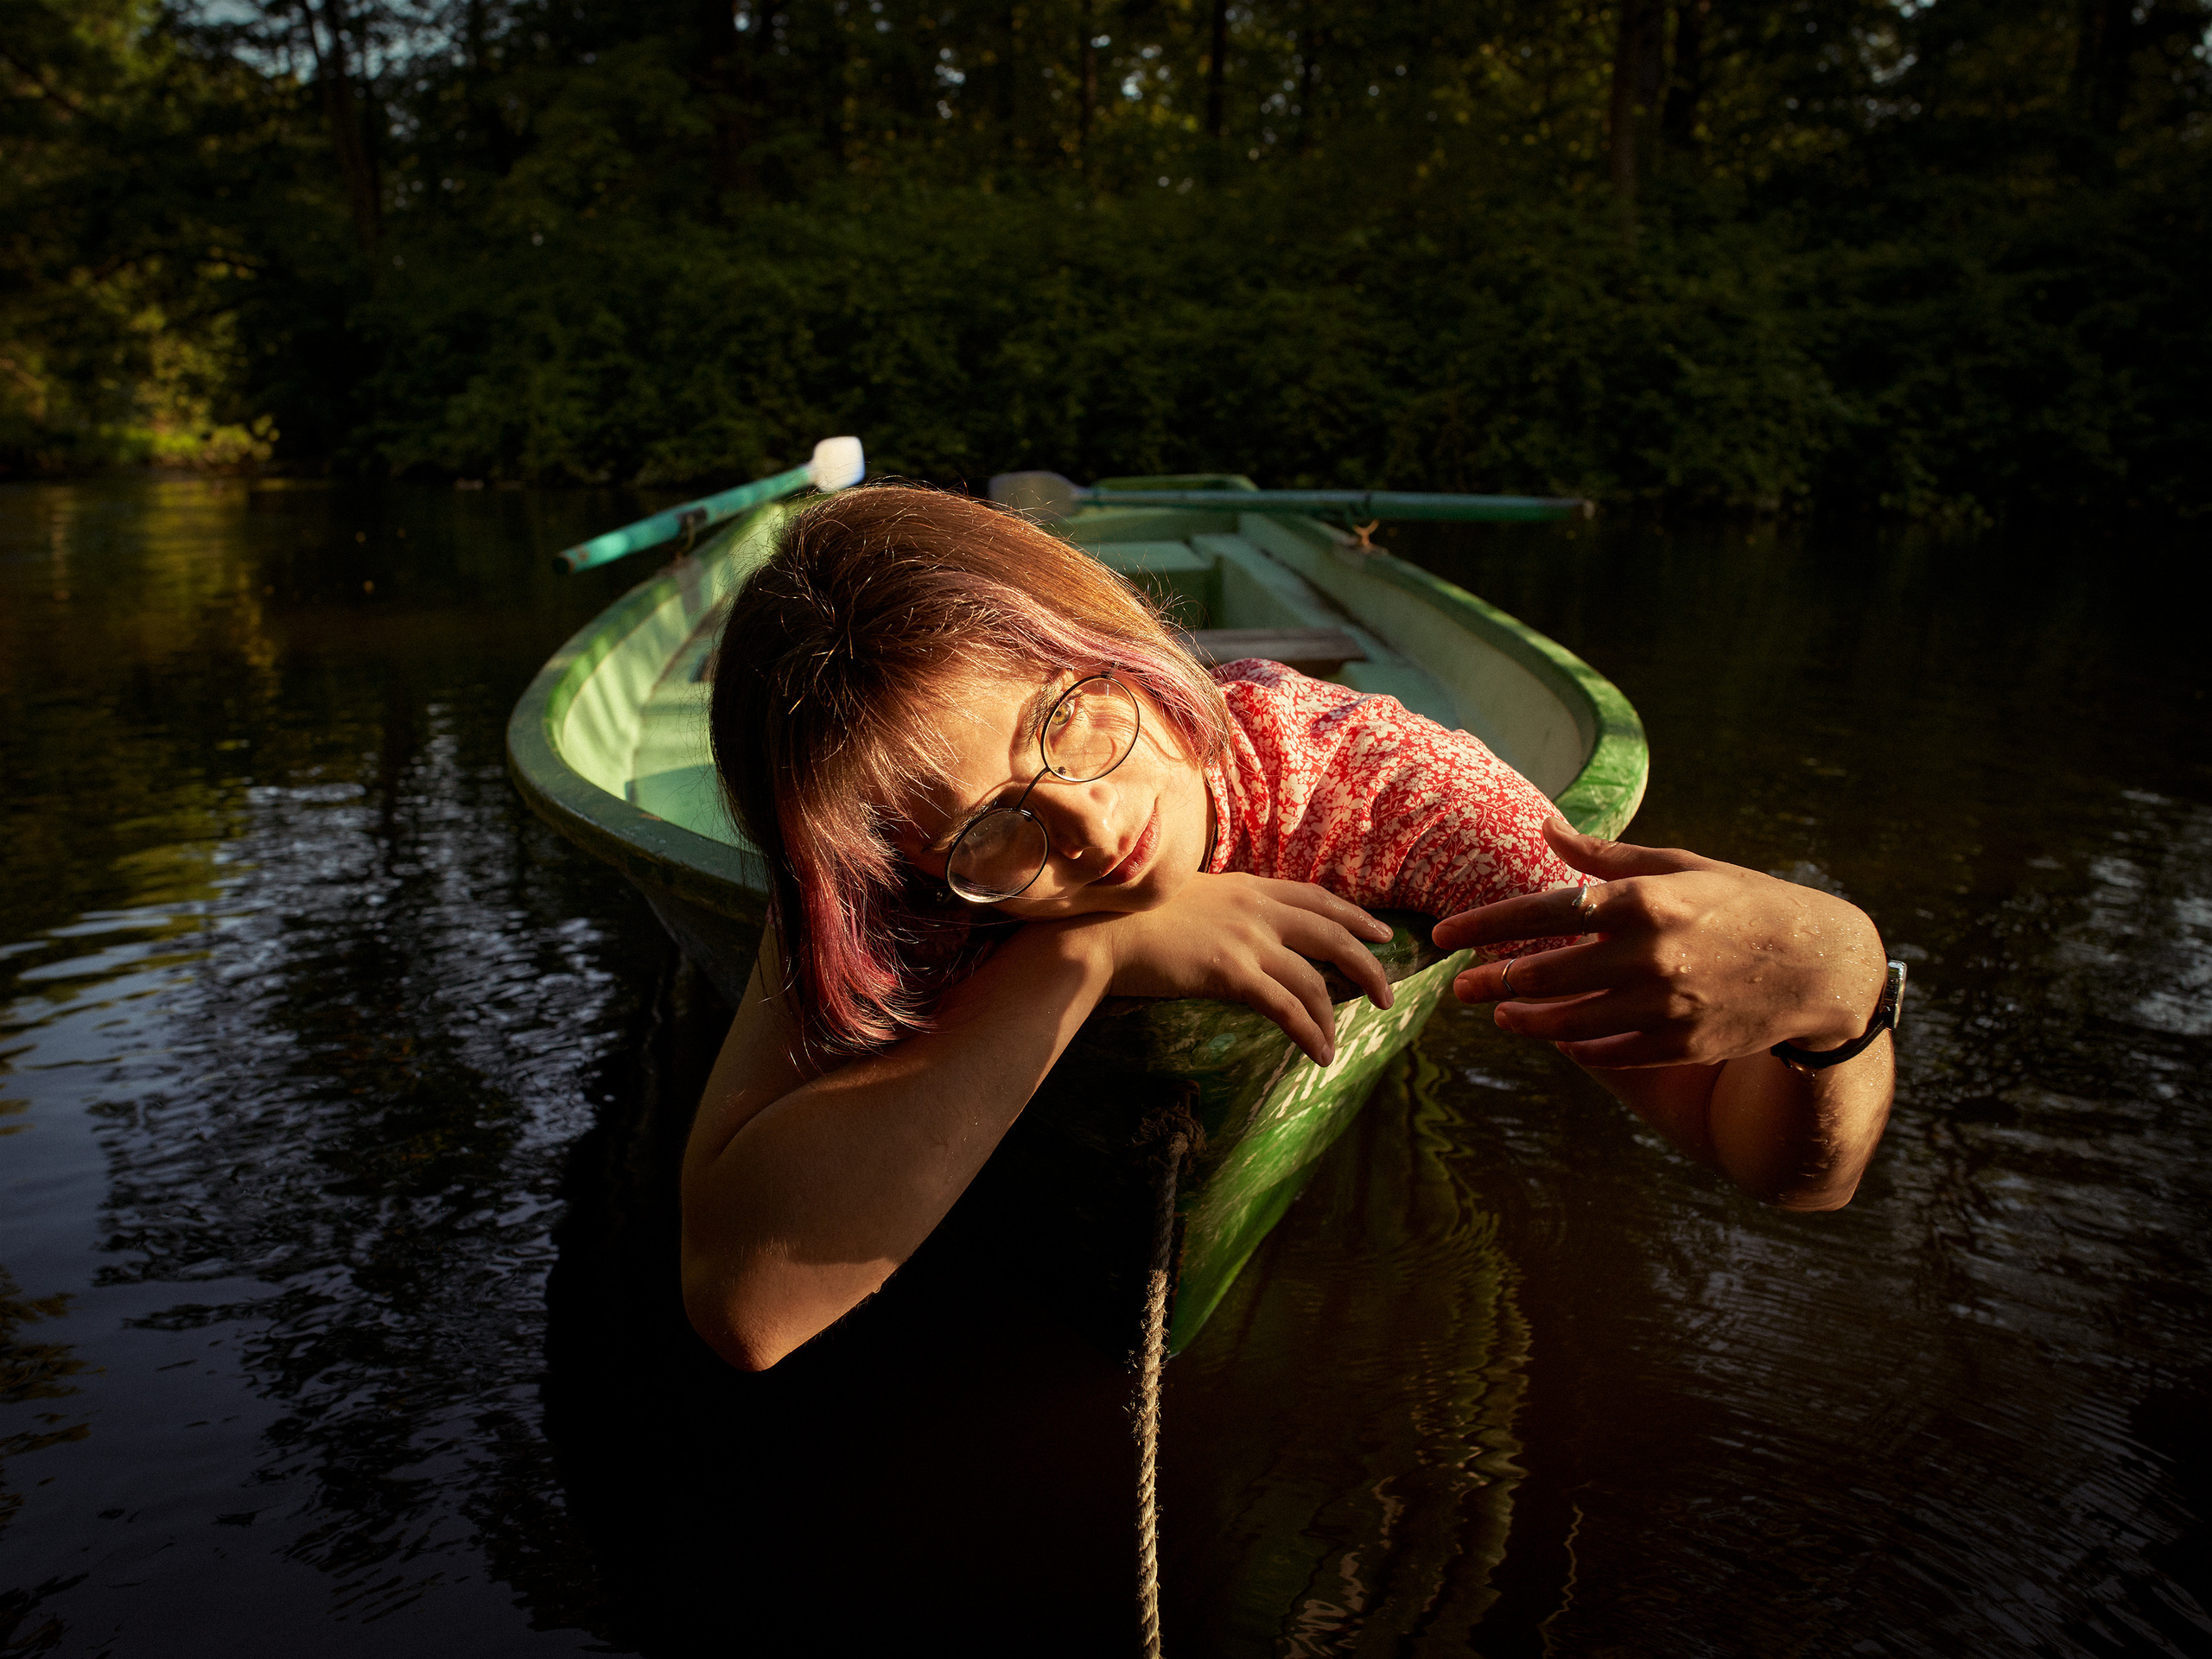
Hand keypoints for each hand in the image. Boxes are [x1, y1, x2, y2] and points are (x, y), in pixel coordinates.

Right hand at [1059, 873, 1394, 1065]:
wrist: (1101, 931)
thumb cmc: (1133, 915)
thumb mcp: (1191, 897)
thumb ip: (1226, 908)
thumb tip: (1241, 928)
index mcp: (1249, 887)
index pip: (1317, 898)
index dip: (1354, 917)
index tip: (1381, 933)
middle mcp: (1257, 909)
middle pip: (1333, 935)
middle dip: (1367, 965)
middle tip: (1386, 993)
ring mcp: (1247, 940)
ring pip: (1314, 980)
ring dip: (1335, 1015)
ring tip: (1342, 1041)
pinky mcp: (1232, 973)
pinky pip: (1287, 1009)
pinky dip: (1310, 1033)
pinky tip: (1321, 1054)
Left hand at [1433, 819, 1887, 1068]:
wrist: (1820, 965)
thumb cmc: (1744, 902)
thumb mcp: (1680, 865)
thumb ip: (1608, 857)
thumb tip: (1548, 828)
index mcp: (1644, 900)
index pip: (1543, 912)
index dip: (1485, 924)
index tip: (1444, 935)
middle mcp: (1649, 954)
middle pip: (1546, 974)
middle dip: (1492, 982)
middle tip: (1459, 986)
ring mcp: (1665, 1004)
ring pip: (1571, 1023)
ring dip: (1526, 1021)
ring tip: (1502, 1016)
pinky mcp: (1681, 1044)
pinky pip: (1611, 1051)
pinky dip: (1579, 1046)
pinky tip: (1559, 1038)